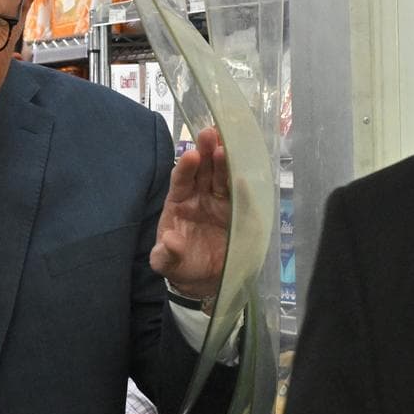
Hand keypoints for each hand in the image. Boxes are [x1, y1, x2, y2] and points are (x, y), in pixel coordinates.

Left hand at [151, 126, 229, 302]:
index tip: (191, 155)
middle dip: (207, 151)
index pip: (181, 180)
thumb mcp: (166, 263)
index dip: (186, 167)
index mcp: (179, 202)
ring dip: (225, 161)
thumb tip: (170, 240)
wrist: (203, 279)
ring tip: (228, 145)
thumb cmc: (180, 264)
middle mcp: (200, 197)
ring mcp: (220, 202)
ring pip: (223, 177)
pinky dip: (244, 184)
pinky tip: (246, 171)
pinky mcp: (238, 213)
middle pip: (203, 170)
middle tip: (210, 133)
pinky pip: (241, 196)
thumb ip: (166, 254)